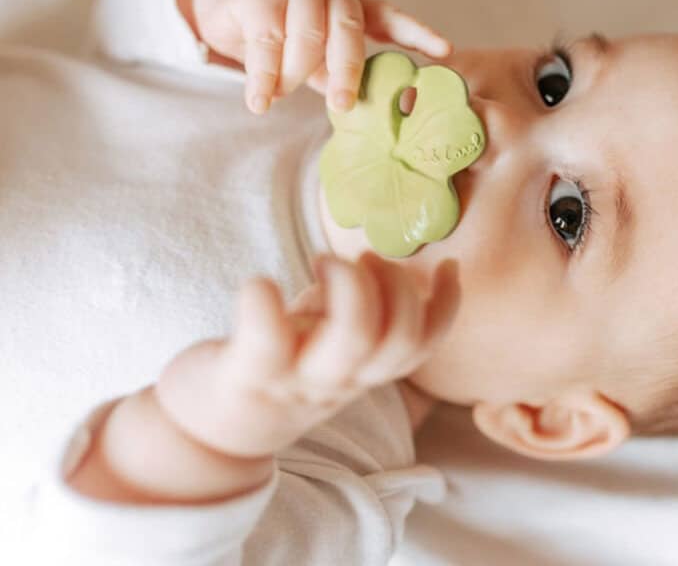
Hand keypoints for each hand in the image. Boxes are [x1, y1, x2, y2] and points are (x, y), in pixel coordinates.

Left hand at [154, 253, 459, 457]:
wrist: (213, 436)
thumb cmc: (277, 371)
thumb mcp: (324, 346)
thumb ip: (349, 312)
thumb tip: (366, 267)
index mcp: (360, 371)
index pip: (421, 346)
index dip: (446, 306)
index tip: (448, 265)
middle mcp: (337, 380)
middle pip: (398, 341)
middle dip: (396, 285)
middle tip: (362, 258)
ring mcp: (295, 379)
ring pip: (353, 341)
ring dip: (350, 285)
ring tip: (322, 261)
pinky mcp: (246, 375)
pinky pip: (265, 340)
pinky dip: (265, 301)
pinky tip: (260, 284)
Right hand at [177, 0, 451, 113]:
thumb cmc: (277, 29)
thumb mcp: (312, 51)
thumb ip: (332, 71)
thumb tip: (356, 111)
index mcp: (350, 1)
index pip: (391, 17)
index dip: (419, 34)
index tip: (445, 53)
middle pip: (347, 31)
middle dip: (346, 73)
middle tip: (342, 105)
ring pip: (305, 39)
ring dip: (291, 77)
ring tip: (276, 99)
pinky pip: (266, 41)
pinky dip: (263, 78)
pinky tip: (259, 102)